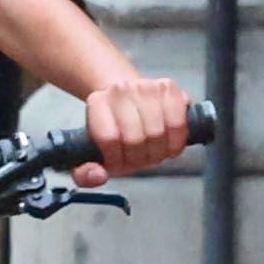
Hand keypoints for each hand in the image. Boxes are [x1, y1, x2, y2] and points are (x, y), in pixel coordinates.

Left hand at [76, 69, 195, 181]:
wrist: (131, 100)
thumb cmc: (115, 131)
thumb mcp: (92, 154)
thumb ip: (85, 173)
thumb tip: (98, 176)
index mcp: (97, 103)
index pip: (109, 139)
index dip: (117, 160)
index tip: (119, 163)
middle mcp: (120, 90)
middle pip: (135, 138)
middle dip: (139, 159)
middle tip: (138, 159)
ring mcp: (146, 86)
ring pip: (157, 133)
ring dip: (158, 152)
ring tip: (152, 151)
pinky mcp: (169, 89)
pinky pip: (177, 124)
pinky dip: (175, 142)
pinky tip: (168, 144)